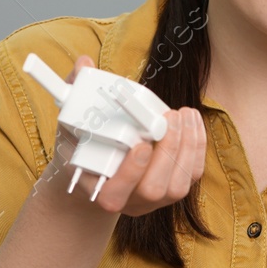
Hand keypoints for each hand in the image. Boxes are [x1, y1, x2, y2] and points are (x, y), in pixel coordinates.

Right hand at [41, 55, 205, 217]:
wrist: (94, 175)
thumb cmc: (81, 148)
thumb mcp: (69, 124)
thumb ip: (73, 95)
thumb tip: (83, 64)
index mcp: (97, 190)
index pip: (113, 195)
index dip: (130, 173)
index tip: (140, 145)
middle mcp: (127, 202)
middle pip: (153, 189)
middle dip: (167, 152)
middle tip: (169, 118)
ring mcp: (152, 200)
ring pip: (177, 186)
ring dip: (186, 148)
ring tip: (183, 115)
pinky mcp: (172, 190)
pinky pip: (192, 175)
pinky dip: (197, 147)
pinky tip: (191, 121)